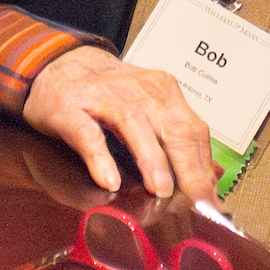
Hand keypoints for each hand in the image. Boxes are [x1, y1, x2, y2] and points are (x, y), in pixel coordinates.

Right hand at [23, 47, 219, 204]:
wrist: (58, 66)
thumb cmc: (110, 96)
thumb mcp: (147, 108)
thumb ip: (175, 137)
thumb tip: (210, 176)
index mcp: (164, 92)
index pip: (194, 132)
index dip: (204, 169)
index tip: (211, 203)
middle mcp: (140, 91)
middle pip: (171, 129)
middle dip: (188, 169)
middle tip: (195, 204)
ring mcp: (105, 97)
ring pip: (135, 126)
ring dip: (151, 160)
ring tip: (160, 191)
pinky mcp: (71, 109)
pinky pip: (89, 134)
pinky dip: (101, 158)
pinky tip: (109, 181)